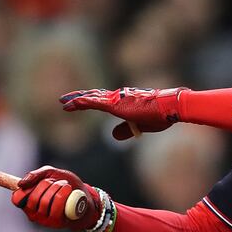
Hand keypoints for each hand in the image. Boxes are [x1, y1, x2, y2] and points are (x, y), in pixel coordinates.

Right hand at [11, 165, 101, 228]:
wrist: (86, 197)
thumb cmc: (66, 185)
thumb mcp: (51, 174)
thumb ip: (36, 175)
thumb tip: (20, 184)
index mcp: (29, 202)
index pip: (17, 199)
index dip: (23, 190)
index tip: (34, 183)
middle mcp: (34, 214)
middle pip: (32, 198)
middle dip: (46, 184)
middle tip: (56, 182)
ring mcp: (45, 220)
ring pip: (45, 201)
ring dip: (56, 188)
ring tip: (65, 185)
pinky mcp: (57, 222)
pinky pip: (56, 206)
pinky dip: (63, 194)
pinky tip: (68, 190)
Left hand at [59, 87, 186, 140]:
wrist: (168, 107)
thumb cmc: (160, 115)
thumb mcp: (140, 125)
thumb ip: (125, 129)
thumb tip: (112, 135)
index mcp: (124, 101)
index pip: (103, 100)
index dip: (90, 101)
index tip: (79, 103)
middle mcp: (118, 96)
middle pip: (94, 96)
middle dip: (79, 98)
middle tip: (65, 100)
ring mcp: (115, 99)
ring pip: (90, 98)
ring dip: (76, 100)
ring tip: (63, 102)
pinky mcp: (114, 104)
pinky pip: (93, 102)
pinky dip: (81, 103)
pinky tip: (71, 104)